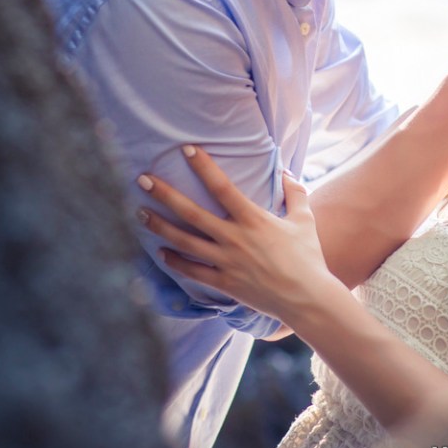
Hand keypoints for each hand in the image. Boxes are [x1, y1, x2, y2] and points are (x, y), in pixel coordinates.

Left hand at [137, 145, 339, 324]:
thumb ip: (294, 192)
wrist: (307, 298)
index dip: (203, 166)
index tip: (186, 149)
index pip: (222, 186)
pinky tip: (160, 252)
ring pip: (185, 242)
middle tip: (142, 179)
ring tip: (140, 213)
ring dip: (160, 227)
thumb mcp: (304, 219)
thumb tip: (285, 170)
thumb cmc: (308, 257)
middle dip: (165, 195)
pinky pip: (193, 272)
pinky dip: (175, 262)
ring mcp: (227, 262)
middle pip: (191, 213)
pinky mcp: (224, 283)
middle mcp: (235, 239)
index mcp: (253, 219)